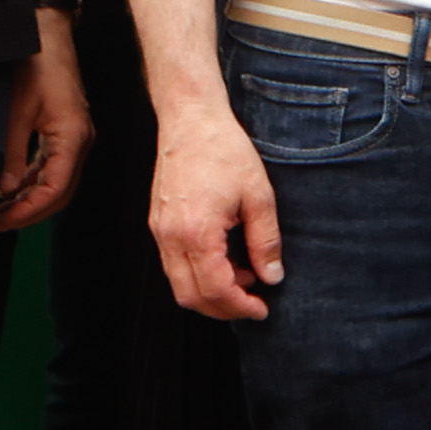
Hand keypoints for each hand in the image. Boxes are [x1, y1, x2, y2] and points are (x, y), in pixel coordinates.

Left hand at [0, 20, 91, 229]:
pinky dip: (36, 181)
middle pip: (61, 192)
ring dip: (32, 199)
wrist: (49, 35)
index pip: (55, 189)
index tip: (2, 219)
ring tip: (1, 210)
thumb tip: (7, 190)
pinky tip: (15, 188)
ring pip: (58, 182)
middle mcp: (81, 142)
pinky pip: (55, 166)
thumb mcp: (17, 111)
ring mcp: (76, 138)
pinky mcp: (67, 132)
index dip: (29, 210)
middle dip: (30, 211)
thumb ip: (14, 153)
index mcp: (73, 138)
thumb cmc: (36, 66)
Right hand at [151, 106, 282, 321]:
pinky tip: (225, 260)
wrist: (191, 121)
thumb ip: (265, 242)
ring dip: (211, 291)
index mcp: (196, 232)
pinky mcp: (158, 224)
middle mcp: (170, 237)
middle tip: (253, 303)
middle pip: (190, 296)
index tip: (262, 309)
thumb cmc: (224, 151)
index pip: (215, 289)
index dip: (239, 307)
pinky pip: (174, 264)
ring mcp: (159, 231)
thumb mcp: (259, 197)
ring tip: (244, 277)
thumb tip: (272, 276)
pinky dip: (199, 273)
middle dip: (223, 309)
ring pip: (179, 283)